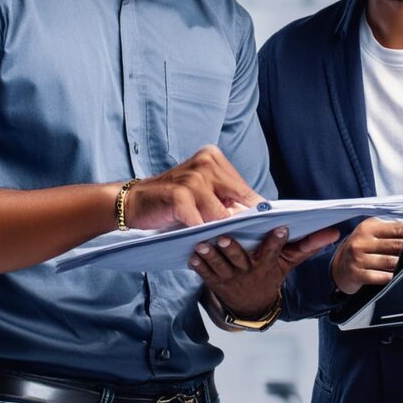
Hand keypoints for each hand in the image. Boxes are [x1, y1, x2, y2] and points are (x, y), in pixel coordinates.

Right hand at [123, 145, 264, 229]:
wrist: (136, 202)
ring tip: (220, 245)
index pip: (245, 189)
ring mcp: (192, 178)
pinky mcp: (179, 194)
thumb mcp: (205, 195)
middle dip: (243, 223)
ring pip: (221, 215)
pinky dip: (202, 235)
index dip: (256, 212)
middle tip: (249, 241)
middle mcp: (206, 162)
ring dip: (220, 232)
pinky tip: (201, 242)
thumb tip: (260, 219)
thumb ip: (227, 201)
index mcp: (214, 157)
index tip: (266, 229)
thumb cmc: (175, 202)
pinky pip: (201, 223)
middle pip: (238, 200)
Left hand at [190, 226, 340, 317]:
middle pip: (240, 259)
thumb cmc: (271, 274)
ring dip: (210, 256)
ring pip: (220, 266)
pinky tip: (191, 255)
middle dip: (232, 249)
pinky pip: (205, 275)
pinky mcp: (215, 283)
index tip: (280, 227)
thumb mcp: (290, 262)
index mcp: (267, 264)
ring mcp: (231, 278)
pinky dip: (198, 266)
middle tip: (224, 237)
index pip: (274, 251)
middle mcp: (249, 272)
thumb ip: (309, 245)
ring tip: (202, 245)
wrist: (252, 306)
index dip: (277, 241)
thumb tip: (334, 231)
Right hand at [330, 218, 402, 294]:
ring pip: (391, 262)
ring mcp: (359, 258)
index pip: (396, 228)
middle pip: (396, 245)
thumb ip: (389, 228)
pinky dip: (391, 276)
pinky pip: (381, 277)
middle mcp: (362, 242)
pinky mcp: (358, 274)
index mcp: (368, 228)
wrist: (339, 267)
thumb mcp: (370, 232)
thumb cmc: (360, 247)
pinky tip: (397, 275)